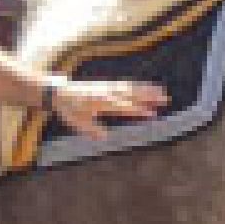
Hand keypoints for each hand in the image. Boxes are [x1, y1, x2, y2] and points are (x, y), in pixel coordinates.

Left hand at [51, 80, 169, 139]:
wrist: (58, 91)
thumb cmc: (68, 109)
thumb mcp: (78, 123)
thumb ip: (92, 130)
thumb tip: (104, 138)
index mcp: (102, 102)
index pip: (124, 107)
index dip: (138, 110)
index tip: (152, 114)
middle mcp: (107, 93)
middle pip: (133, 94)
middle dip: (150, 97)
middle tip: (165, 100)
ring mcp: (108, 87)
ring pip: (132, 88)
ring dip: (148, 90)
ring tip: (163, 92)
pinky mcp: (107, 85)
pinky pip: (126, 84)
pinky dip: (139, 86)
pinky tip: (148, 88)